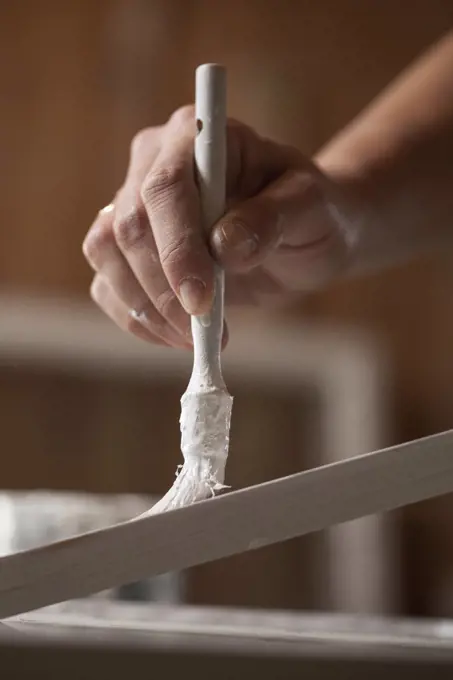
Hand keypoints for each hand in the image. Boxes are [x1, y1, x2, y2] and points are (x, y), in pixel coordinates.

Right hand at [83, 106, 359, 348]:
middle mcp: (153, 162)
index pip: (164, 189)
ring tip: (196, 337)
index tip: (200, 301)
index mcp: (197, 137)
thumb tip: (225, 248)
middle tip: (205, 331)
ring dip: (146, 308)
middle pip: (127, 227)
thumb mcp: (311, 207)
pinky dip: (136, 319)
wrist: (300, 236)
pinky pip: (107, 284)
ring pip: (106, 254)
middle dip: (163, 289)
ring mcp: (132, 203)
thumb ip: (273, 217)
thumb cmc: (309, 212)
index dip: (175, 248)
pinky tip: (175, 335)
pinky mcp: (126, 247)